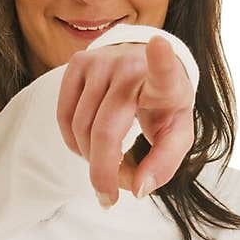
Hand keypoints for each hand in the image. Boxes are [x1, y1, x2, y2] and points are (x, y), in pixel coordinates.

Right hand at [56, 36, 194, 206]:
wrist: (145, 68)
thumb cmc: (163, 107)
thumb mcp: (175, 136)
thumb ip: (163, 165)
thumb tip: (137, 190)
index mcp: (165, 83)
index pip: (164, 70)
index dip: (161, 59)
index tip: (159, 44)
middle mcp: (131, 66)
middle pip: (104, 131)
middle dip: (103, 173)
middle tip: (110, 195)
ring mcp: (101, 62)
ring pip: (80, 129)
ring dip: (90, 158)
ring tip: (107, 162)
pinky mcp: (78, 62)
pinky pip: (64, 118)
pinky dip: (73, 143)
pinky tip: (88, 145)